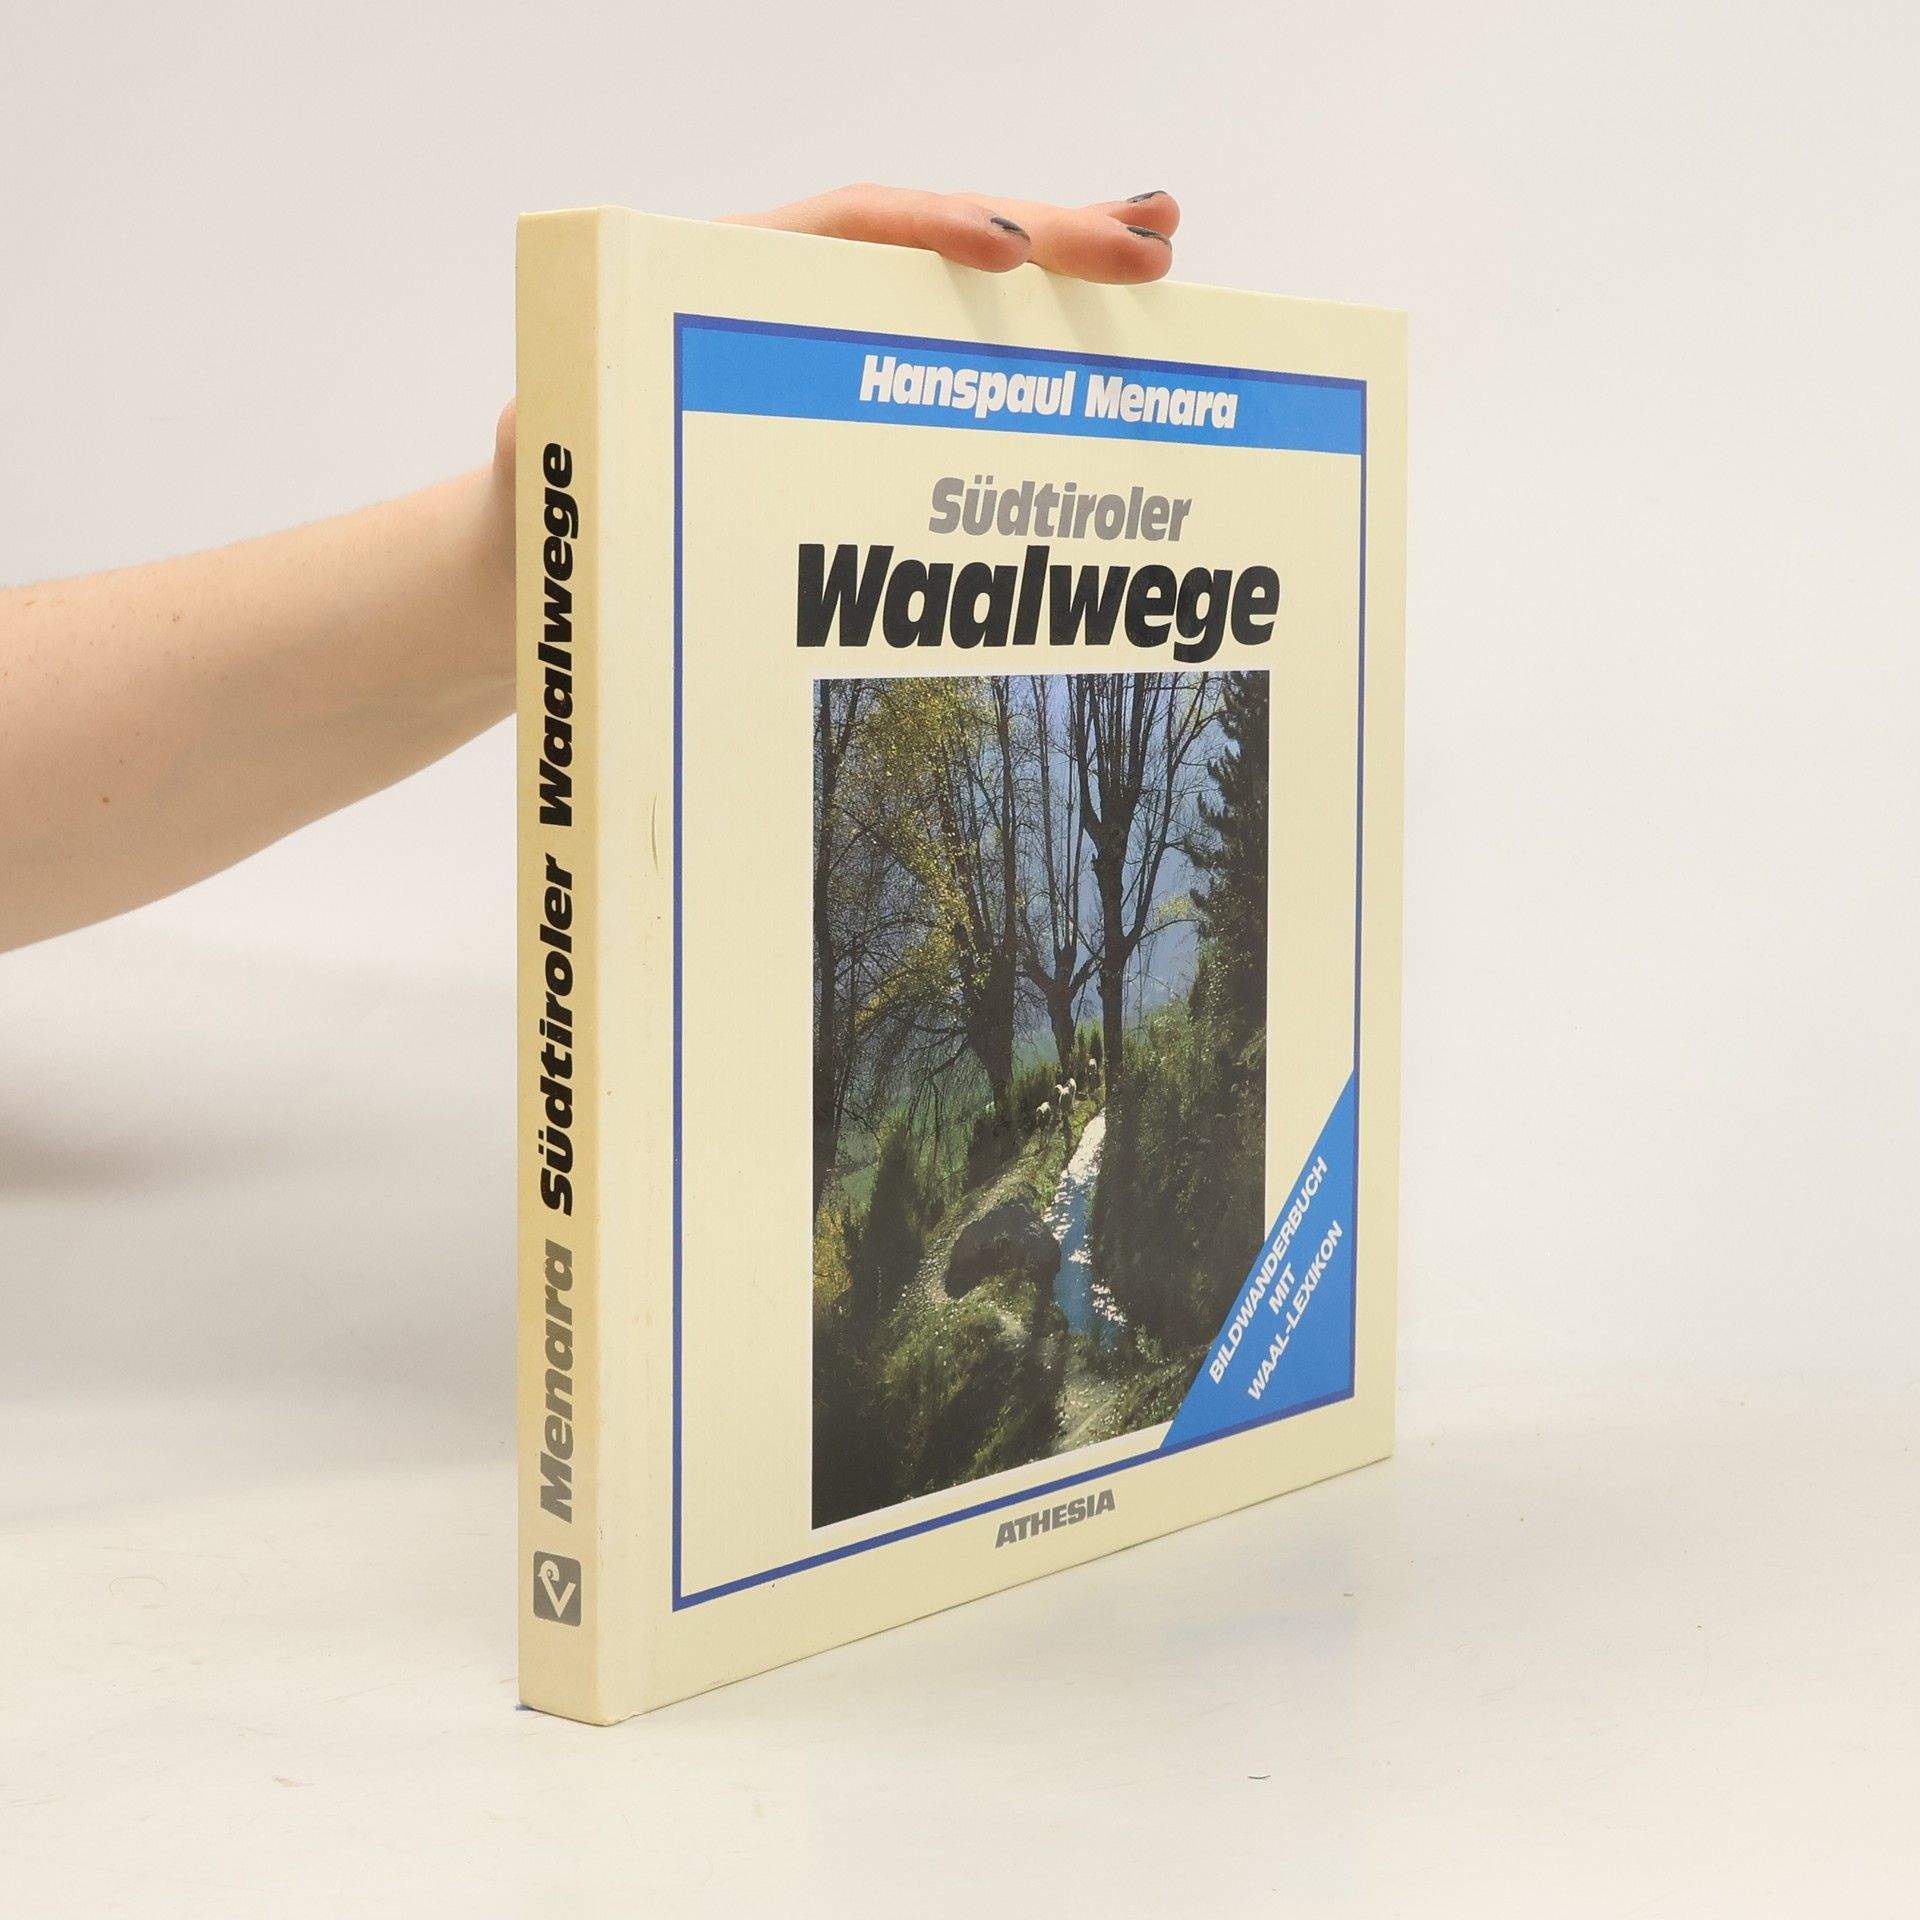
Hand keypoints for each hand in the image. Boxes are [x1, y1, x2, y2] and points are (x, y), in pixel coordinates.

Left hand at [494, 186, 1180, 492]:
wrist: (550, 568)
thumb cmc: (549, 513)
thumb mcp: (548, 465)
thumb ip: (561, 433)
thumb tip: (563, 426)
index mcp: (713, 289)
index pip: (838, 230)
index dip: (929, 233)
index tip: (1007, 255)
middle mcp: (785, 308)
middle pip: (928, 248)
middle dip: (1045, 238)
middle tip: (1151, 244)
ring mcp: (828, 363)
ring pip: (953, 307)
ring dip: (1058, 283)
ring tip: (1157, 265)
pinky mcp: (853, 422)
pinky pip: (948, 379)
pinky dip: (1022, 364)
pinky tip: (1094, 357)